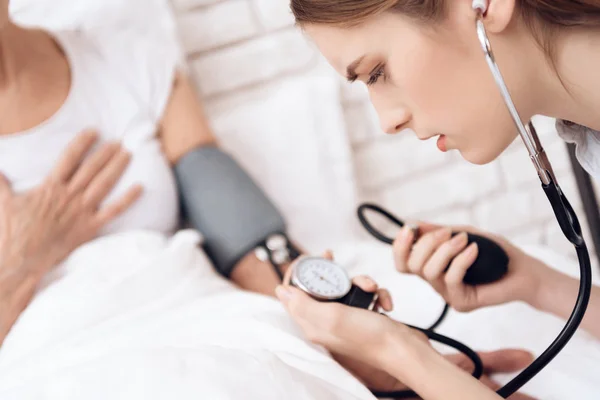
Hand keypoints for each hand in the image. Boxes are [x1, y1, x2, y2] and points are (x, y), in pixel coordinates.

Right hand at [0, 130, 141, 284]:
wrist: (21, 258)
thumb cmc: (13, 230)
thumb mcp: (4, 201)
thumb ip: (1, 183)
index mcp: (50, 187)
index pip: (69, 158)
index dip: (82, 143)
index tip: (94, 131)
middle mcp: (69, 196)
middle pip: (91, 169)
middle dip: (105, 153)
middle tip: (118, 141)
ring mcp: (81, 211)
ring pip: (104, 184)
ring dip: (117, 168)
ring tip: (128, 154)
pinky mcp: (90, 227)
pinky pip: (113, 211)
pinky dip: (128, 199)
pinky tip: (140, 187)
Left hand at [276, 251, 415, 367]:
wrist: (406, 351)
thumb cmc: (371, 339)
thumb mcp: (333, 318)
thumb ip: (304, 305)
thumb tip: (280, 291)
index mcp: (313, 324)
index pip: (293, 295)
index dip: (297, 273)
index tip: (308, 258)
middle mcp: (326, 321)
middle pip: (319, 286)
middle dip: (331, 271)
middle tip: (330, 256)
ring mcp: (346, 318)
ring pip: (345, 287)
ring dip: (360, 281)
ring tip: (371, 288)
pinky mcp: (363, 315)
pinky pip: (364, 294)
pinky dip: (375, 293)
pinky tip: (383, 303)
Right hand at [392, 221, 547, 311]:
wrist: (525, 272)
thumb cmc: (496, 252)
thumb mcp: (464, 233)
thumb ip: (439, 231)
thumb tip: (413, 224)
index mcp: (432, 267)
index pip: (403, 263)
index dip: (399, 246)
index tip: (409, 228)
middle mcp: (436, 282)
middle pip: (411, 266)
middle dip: (426, 243)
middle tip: (449, 232)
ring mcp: (448, 294)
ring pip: (429, 272)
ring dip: (444, 250)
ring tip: (464, 240)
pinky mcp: (462, 302)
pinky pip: (451, 279)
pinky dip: (461, 260)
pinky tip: (474, 250)